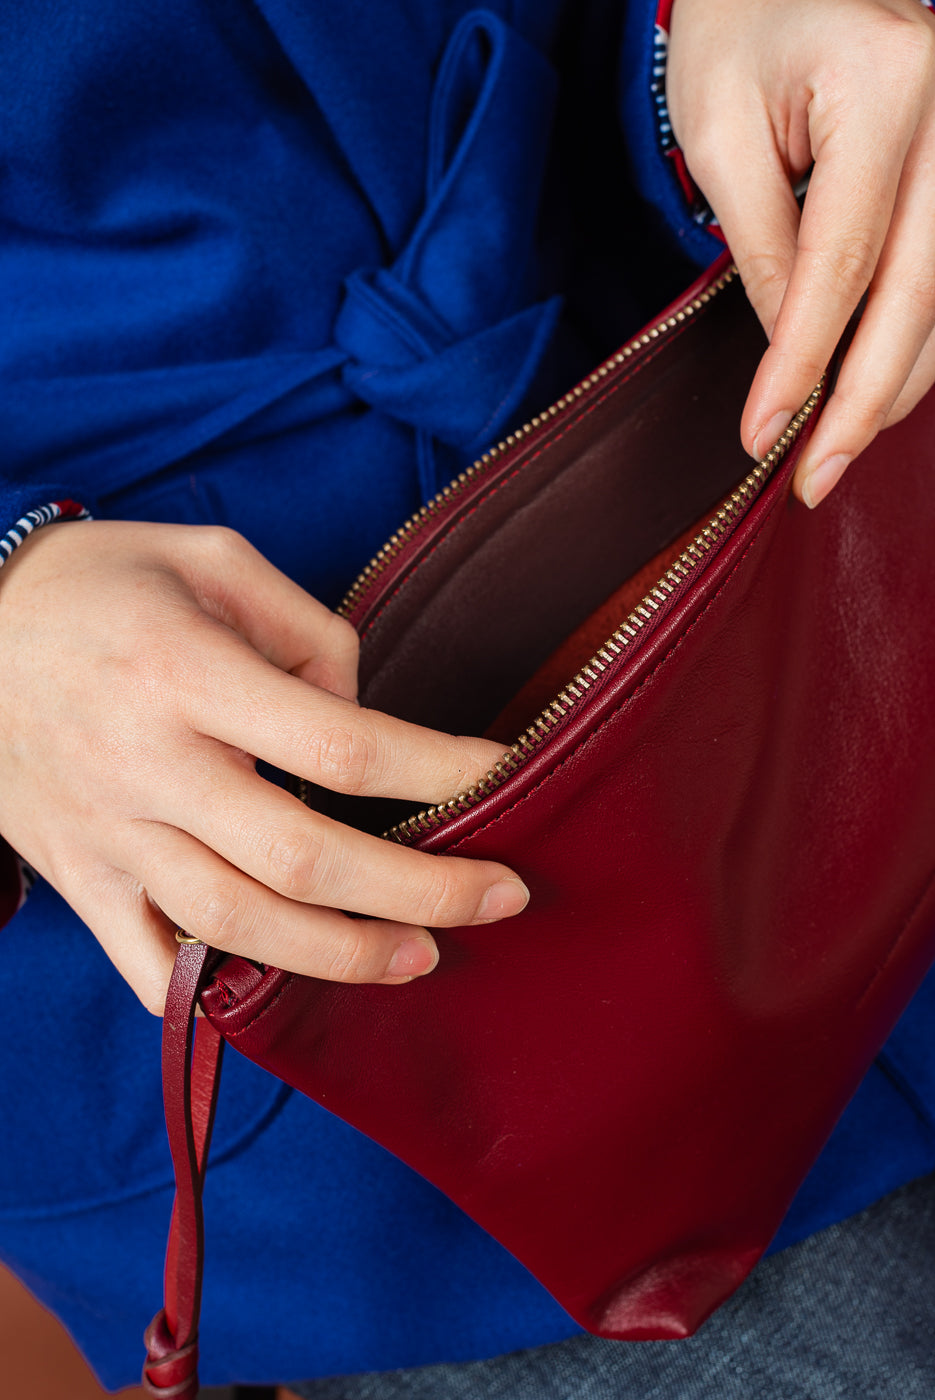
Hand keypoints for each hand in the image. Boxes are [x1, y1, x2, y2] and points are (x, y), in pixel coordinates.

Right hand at [0, 521, 526, 1012]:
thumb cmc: (102, 584)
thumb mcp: (212, 558)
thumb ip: (306, 630)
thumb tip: (360, 713)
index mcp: (186, 674)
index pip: (342, 746)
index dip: (440, 769)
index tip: (503, 772)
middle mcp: (148, 765)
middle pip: (303, 858)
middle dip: (420, 889)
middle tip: (501, 897)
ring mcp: (109, 834)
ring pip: (236, 927)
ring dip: (341, 956)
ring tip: (420, 957)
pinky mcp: (80, 875)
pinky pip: (146, 962)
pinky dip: (215, 992)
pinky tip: (283, 992)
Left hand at [667, 0, 934, 504]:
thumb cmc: (741, 37)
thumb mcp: (720, 133)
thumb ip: (763, 245)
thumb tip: (795, 352)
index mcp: (886, 84)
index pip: (844, 257)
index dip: (805, 359)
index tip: (767, 434)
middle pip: (920, 289)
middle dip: (866, 398)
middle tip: (818, 475)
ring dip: (898, 383)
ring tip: (838, 450)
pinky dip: (915, 342)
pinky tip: (878, 391)